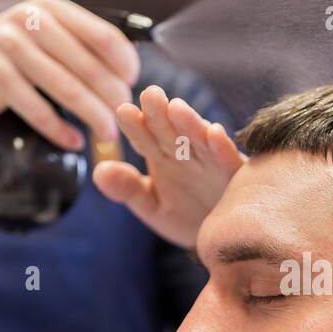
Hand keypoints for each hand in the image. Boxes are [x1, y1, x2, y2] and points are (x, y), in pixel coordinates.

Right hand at [0, 0, 137, 151]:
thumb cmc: (0, 65)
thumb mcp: (37, 42)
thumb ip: (75, 47)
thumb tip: (129, 71)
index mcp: (49, 8)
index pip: (105, 36)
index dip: (126, 67)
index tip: (133, 91)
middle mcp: (30, 19)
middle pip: (91, 65)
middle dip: (113, 99)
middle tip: (124, 122)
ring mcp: (10, 44)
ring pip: (69, 88)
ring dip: (94, 117)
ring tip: (108, 137)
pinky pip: (39, 109)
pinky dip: (60, 129)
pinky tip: (74, 142)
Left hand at [92, 85, 244, 247]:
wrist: (222, 238)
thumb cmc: (185, 217)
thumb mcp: (152, 207)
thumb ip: (128, 190)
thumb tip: (99, 172)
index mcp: (161, 156)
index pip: (143, 138)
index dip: (134, 126)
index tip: (123, 111)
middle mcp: (185, 153)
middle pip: (169, 130)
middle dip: (159, 113)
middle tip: (150, 93)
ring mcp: (210, 162)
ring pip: (198, 139)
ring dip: (189, 123)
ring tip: (177, 107)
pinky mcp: (233, 176)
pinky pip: (227, 160)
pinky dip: (222, 147)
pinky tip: (214, 133)